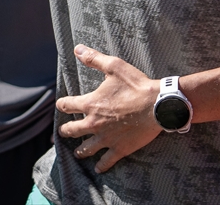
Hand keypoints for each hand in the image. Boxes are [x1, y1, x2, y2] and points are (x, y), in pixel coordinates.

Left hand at [56, 44, 162, 172]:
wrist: (158, 105)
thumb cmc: (136, 85)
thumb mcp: (114, 67)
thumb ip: (94, 59)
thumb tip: (77, 49)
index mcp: (90, 104)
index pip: (67, 106)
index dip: (62, 105)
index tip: (61, 105)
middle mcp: (94, 124)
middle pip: (72, 130)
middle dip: (66, 131)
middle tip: (63, 133)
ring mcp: (106, 138)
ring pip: (86, 149)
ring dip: (80, 151)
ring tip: (78, 153)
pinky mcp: (120, 149)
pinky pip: (106, 161)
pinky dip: (101, 166)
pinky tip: (98, 169)